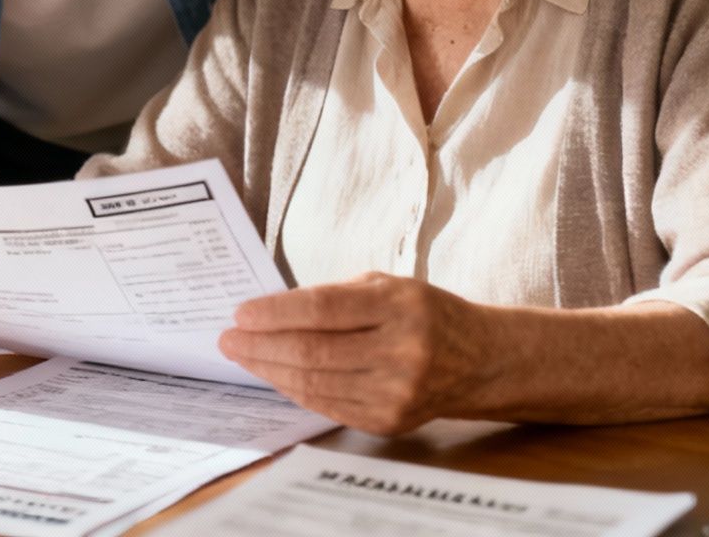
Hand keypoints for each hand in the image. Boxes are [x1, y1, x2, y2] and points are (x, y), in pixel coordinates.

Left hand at [218, 273, 485, 435]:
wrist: (479, 361)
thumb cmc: (424, 314)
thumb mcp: (387, 287)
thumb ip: (333, 297)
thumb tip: (269, 312)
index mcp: (400, 306)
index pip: (323, 310)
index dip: (275, 313)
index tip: (241, 313)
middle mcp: (402, 351)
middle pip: (313, 351)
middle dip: (261, 345)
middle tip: (228, 338)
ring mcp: (397, 392)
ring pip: (315, 383)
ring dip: (269, 369)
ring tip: (241, 355)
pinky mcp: (389, 421)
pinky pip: (327, 404)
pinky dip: (294, 389)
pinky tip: (274, 374)